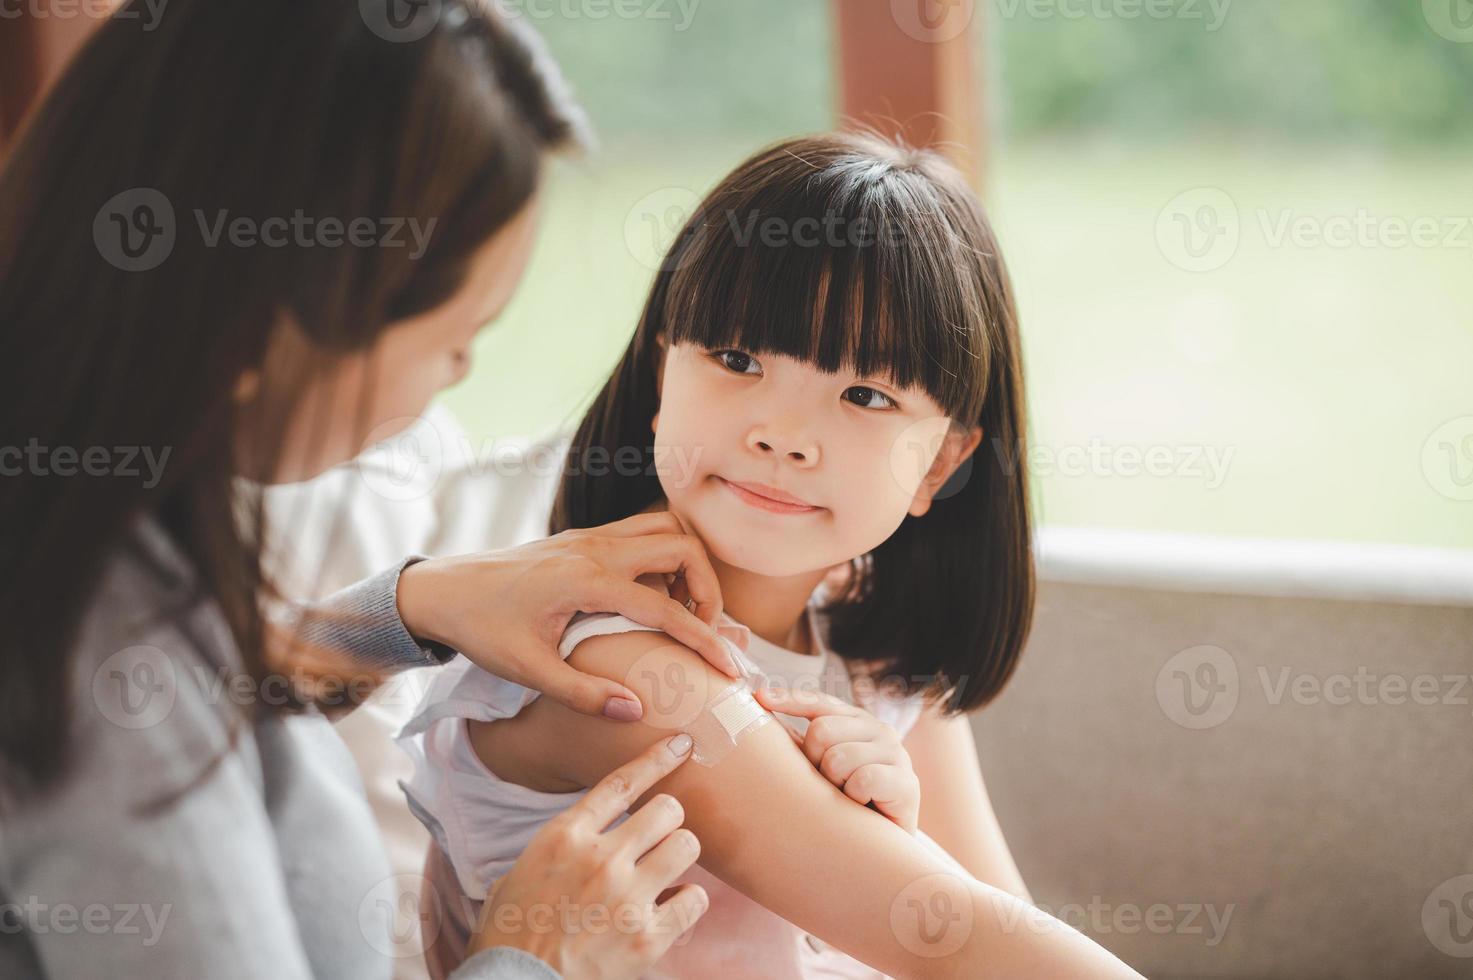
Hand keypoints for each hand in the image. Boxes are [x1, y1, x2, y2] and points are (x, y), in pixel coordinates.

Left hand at [397, 512, 743, 720]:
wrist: (443, 590)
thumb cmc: (482, 630)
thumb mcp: (529, 671)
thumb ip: (584, 694)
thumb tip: (636, 712)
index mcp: (586, 581)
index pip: (666, 608)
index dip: (704, 640)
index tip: (728, 669)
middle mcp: (595, 549)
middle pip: (682, 545)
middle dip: (707, 587)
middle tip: (702, 629)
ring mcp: (590, 537)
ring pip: (665, 529)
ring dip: (687, 565)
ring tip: (680, 611)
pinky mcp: (584, 538)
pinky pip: (642, 532)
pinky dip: (663, 557)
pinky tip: (650, 595)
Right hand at [467, 734, 707, 978]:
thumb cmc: (510, 935)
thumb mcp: (518, 874)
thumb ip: (558, 847)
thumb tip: (580, 837)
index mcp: (565, 837)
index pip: (621, 783)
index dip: (656, 759)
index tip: (681, 744)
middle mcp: (600, 859)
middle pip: (666, 809)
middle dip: (667, 821)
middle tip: (658, 839)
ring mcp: (627, 897)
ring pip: (687, 844)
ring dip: (680, 855)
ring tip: (665, 872)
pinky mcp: (648, 937)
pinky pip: (695, 898)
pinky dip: (688, 901)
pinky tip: (671, 908)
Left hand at [754, 686, 920, 833]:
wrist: (880, 851)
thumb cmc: (845, 805)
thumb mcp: (819, 768)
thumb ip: (799, 743)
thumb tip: (760, 710)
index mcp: (856, 721)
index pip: (818, 702)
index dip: (788, 700)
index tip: (759, 697)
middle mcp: (880, 730)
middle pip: (821, 730)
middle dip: (815, 762)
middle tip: (828, 785)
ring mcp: (897, 753)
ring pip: (839, 757)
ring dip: (835, 785)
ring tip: (846, 797)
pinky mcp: (907, 781)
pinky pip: (863, 780)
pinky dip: (855, 797)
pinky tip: (862, 806)